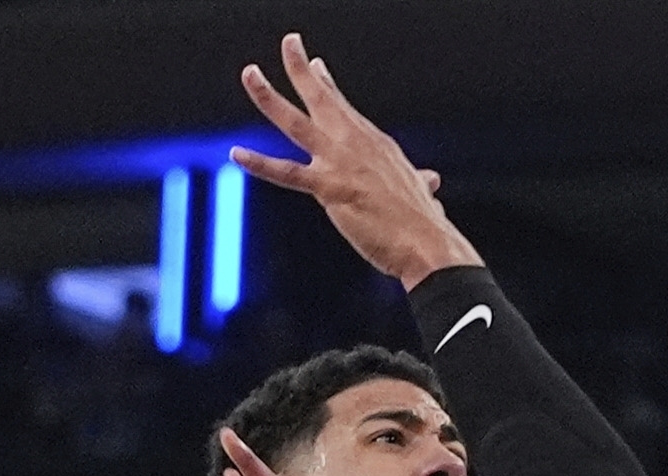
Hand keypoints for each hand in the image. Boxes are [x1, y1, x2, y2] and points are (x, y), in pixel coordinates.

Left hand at [234, 35, 477, 288]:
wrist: (426, 242)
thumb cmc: (422, 222)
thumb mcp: (419, 191)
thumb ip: (419, 181)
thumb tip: (431, 181)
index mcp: (373, 143)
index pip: (343, 106)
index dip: (326, 83)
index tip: (315, 63)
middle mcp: (355, 143)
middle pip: (322, 97)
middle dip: (301, 68)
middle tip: (289, 42)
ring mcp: (339, 162)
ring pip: (296, 122)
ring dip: (270, 96)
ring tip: (250, 73)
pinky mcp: (329, 188)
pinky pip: (286, 173)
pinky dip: (260, 163)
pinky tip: (236, 154)